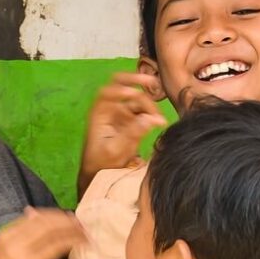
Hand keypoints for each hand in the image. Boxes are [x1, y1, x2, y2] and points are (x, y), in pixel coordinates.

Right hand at [0, 208, 87, 258]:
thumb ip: (17, 234)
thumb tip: (32, 212)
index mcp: (6, 236)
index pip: (40, 218)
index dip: (61, 217)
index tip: (73, 220)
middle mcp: (16, 247)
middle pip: (53, 227)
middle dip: (73, 226)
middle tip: (85, 230)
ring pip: (61, 244)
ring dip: (78, 242)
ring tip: (87, 243)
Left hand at [78, 73, 166, 194]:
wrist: (100, 174)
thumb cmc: (101, 164)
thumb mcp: (116, 151)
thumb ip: (133, 134)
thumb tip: (151, 119)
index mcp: (99, 113)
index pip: (108, 91)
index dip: (123, 87)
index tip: (137, 92)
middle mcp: (109, 109)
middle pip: (123, 86)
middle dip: (138, 84)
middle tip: (154, 85)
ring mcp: (120, 114)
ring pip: (136, 100)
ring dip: (149, 105)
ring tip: (159, 119)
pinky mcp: (129, 121)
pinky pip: (142, 111)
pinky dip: (151, 114)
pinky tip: (160, 122)